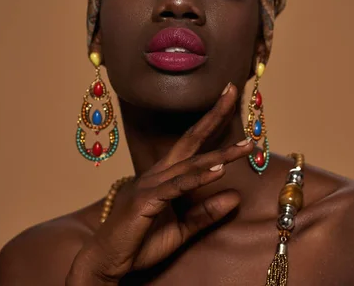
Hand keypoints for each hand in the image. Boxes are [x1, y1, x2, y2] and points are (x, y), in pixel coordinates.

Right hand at [66, 83, 253, 284]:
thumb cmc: (140, 242)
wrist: (107, 261)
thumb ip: (207, 213)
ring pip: (190, 164)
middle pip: (190, 140)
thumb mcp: (183, 228)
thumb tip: (236, 196)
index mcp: (164, 176)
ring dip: (220, 154)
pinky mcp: (145, 201)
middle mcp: (157, 174)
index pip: (191, 143)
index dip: (210, 121)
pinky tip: (219, 170)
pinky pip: (177, 186)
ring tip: (246, 146)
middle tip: (233, 91)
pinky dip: (198, 178)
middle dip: (213, 115)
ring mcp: (150, 185)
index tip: (228, 99)